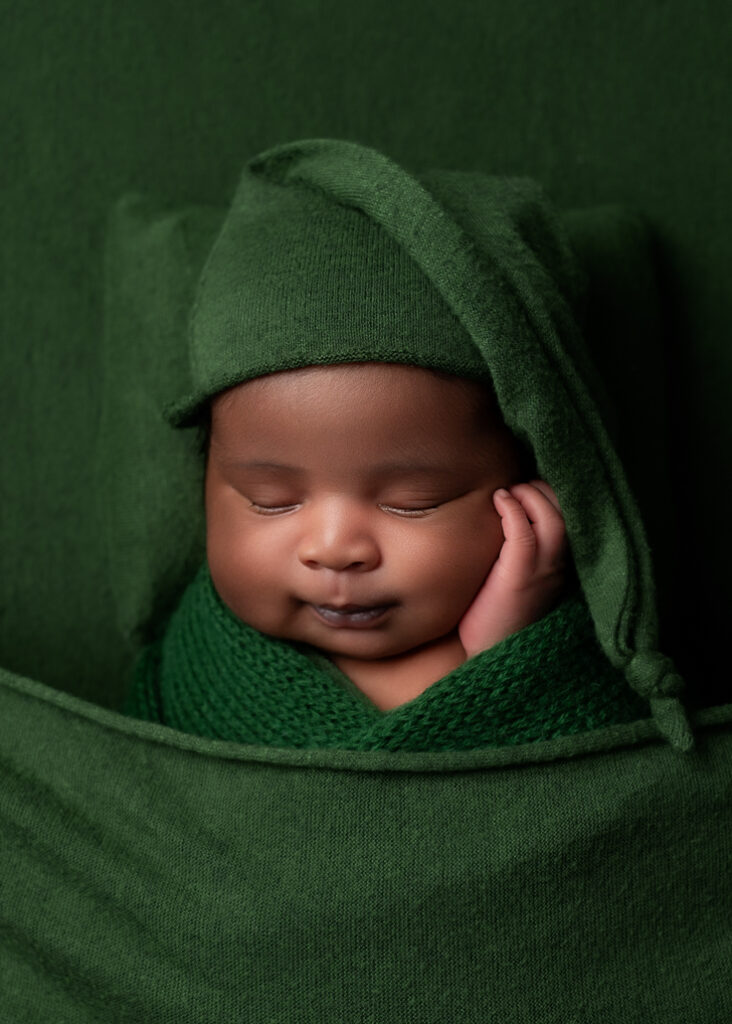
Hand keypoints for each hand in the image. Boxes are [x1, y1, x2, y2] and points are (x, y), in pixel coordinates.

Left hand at [458, 480, 570, 657]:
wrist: (492, 656)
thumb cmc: (498, 617)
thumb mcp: (517, 579)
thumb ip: (522, 552)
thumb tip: (505, 517)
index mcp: (561, 566)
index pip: (573, 519)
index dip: (555, 495)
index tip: (532, 487)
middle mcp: (558, 566)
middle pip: (566, 512)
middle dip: (544, 489)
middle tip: (518, 488)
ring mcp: (541, 571)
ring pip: (552, 517)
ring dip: (530, 495)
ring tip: (509, 493)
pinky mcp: (518, 576)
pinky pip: (522, 531)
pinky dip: (513, 509)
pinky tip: (499, 500)